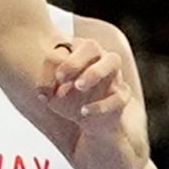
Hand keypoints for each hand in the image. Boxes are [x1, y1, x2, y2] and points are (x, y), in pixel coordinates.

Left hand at [41, 34, 131, 156]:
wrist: (91, 123)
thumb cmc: (70, 101)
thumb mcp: (53, 95)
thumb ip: (48, 88)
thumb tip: (46, 91)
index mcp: (79, 54)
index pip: (66, 48)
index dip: (55, 65)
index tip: (50, 84)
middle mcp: (98, 58)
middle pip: (91, 46)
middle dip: (74, 61)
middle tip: (61, 78)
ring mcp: (114, 75)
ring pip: (113, 60)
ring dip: (95, 72)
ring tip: (79, 87)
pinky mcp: (122, 95)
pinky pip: (118, 95)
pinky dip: (100, 105)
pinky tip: (83, 111)